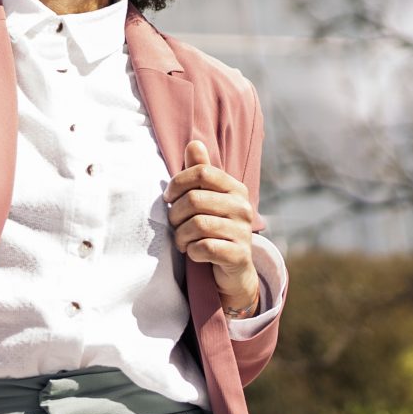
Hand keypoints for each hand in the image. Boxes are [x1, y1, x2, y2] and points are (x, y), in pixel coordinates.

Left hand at [167, 138, 262, 317]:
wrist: (234, 270)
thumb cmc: (215, 228)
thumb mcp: (207, 199)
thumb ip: (200, 172)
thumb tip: (194, 143)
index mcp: (235, 188)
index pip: (202, 172)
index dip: (178, 182)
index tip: (169, 197)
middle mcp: (243, 207)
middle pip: (194, 199)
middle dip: (175, 214)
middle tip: (174, 225)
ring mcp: (243, 232)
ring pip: (197, 225)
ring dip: (181, 236)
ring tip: (182, 241)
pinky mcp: (239, 255)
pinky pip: (205, 248)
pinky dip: (192, 251)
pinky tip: (193, 253)